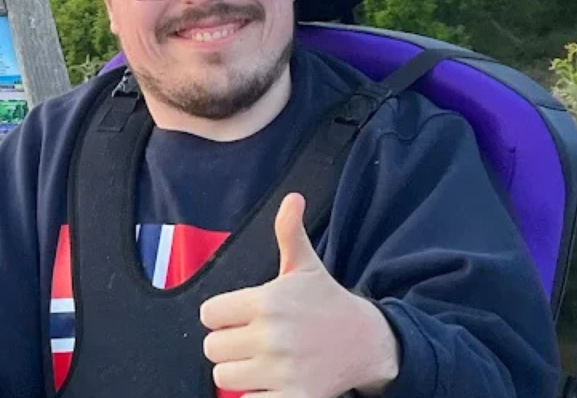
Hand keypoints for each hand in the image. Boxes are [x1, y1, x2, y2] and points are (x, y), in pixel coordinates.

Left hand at [200, 193, 398, 397]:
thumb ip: (289, 232)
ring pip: (224, 377)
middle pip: (212, 348)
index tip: (238, 317)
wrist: (367, 342)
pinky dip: (254, 396)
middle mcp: (272, 336)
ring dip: (238, 372)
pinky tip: (269, 383)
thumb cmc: (327, 302)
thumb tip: (292, 198)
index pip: (209, 314)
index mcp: (267, 301)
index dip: (220, 316)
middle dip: (227, 345)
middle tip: (249, 341)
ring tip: (259, 362)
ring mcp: (281, 370)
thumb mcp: (306, 266)